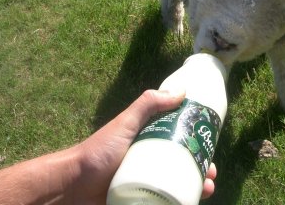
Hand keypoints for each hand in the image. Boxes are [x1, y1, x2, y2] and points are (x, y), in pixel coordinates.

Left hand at [74, 89, 216, 202]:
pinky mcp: (142, 200)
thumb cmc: (99, 152)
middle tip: (212, 173)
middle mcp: (149, 160)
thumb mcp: (125, 124)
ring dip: (196, 186)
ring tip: (208, 189)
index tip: (209, 146)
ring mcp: (146, 182)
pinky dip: (180, 201)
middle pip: (182, 163)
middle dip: (201, 167)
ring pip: (177, 183)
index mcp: (148, 141)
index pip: (178, 139)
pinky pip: (166, 200)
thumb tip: (181, 91)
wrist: (73, 186)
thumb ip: (147, 104)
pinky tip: (191, 202)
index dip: (196, 142)